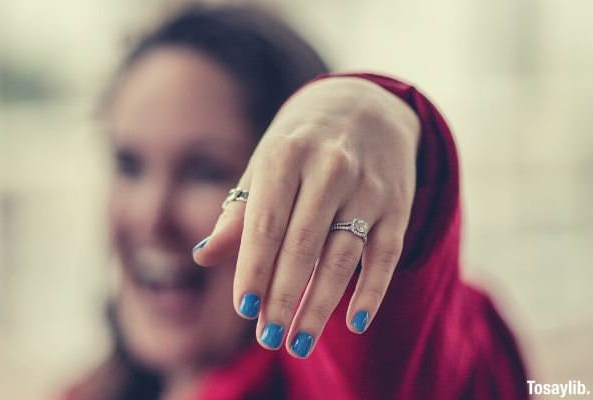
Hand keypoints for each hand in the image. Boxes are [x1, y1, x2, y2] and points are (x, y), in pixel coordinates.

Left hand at [192, 76, 419, 357]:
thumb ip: (239, 212)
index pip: (265, 223)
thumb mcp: (265, 164)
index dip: (253, 269)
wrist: (366, 105)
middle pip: (303, 245)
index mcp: (285, 156)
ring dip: (321, 304)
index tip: (244, 309)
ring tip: (299, 343)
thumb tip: (203, 256)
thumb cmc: (302, 144)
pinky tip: (355, 322)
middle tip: (270, 337)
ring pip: (342, 254)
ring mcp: (368, 186)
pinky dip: (372, 290)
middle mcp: (329, 168)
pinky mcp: (397, 203)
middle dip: (284, 296)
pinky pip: (386, 253)